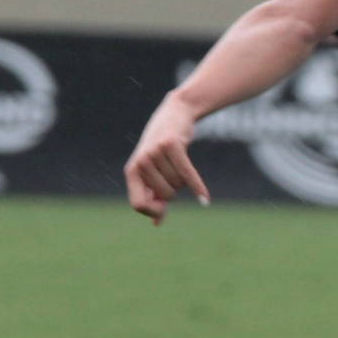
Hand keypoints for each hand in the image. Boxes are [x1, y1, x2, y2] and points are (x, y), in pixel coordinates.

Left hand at [124, 99, 208, 224]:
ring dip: (184, 181)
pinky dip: (198, 188)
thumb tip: (157, 224)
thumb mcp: (153, 171)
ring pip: (177, 184)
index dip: (153, 211)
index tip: (164, 209)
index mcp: (132, 171)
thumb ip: (153, 195)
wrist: (176, 113)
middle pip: (164, 196)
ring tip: (179, 163)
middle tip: (173, 174)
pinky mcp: (172, 145)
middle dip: (174, 191)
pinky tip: (205, 200)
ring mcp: (155, 153)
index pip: (138, 205)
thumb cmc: (162, 148)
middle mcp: (141, 162)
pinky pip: (187, 175)